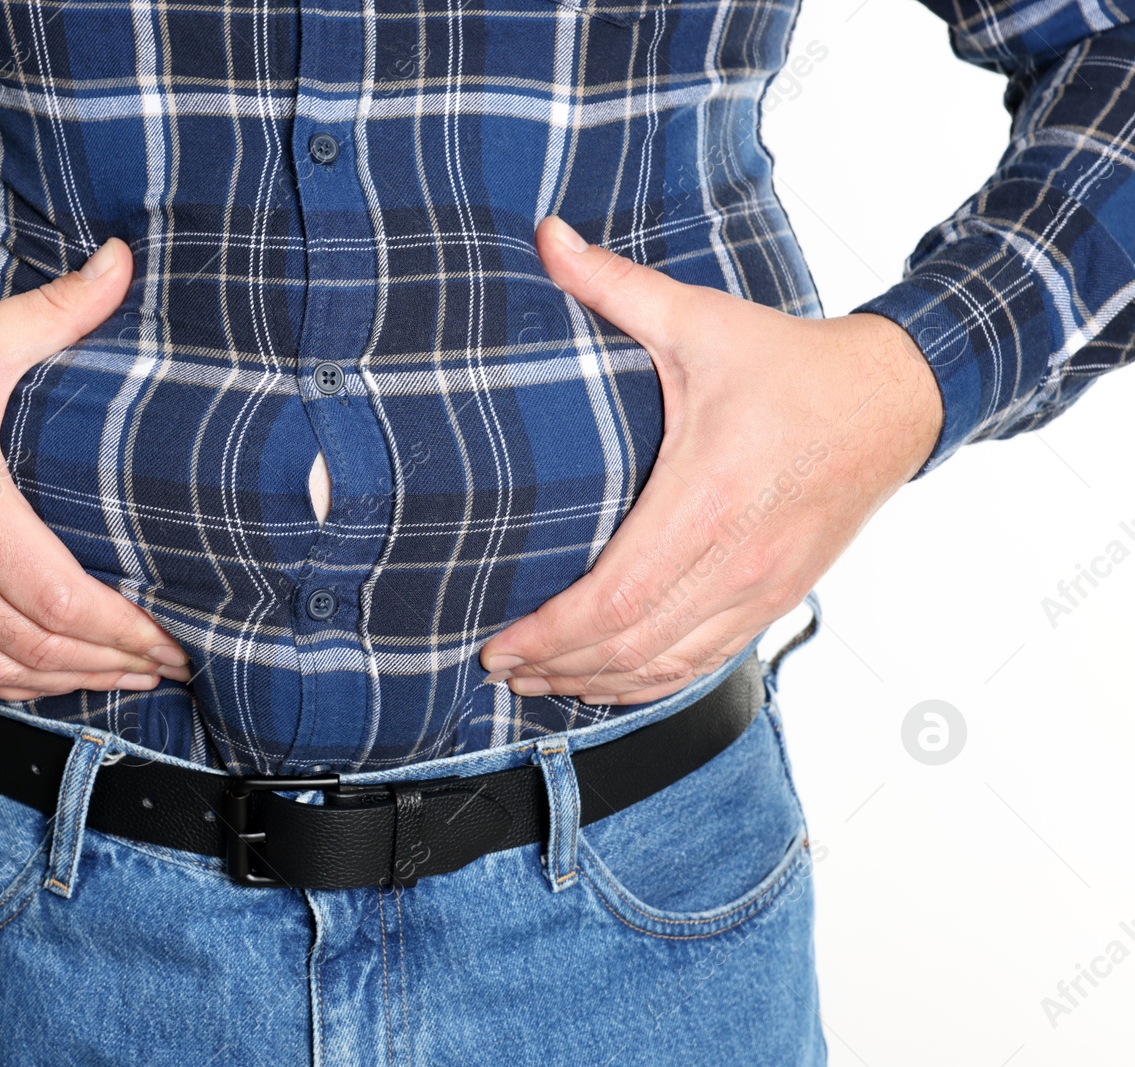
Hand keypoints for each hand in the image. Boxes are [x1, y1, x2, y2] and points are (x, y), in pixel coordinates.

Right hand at [0, 239, 190, 700]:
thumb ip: (59, 308)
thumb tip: (122, 260)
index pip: (59, 599)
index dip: (123, 631)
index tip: (170, 639)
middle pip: (41, 646)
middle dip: (115, 663)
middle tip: (171, 664)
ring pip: (3, 668)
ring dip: (72, 682)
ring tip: (128, 678)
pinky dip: (17, 680)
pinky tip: (56, 675)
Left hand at [478, 216, 941, 704]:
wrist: (893, 400)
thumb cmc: (789, 365)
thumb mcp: (700, 320)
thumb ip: (614, 286)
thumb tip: (544, 235)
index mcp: (708, 496)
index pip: (615, 597)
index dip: (551, 633)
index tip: (500, 642)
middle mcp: (736, 558)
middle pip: (631, 647)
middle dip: (557, 667)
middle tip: (499, 667)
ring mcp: (761, 589)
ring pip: (667, 667)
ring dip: (597, 684)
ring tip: (540, 683)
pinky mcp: (776, 599)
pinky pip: (705, 663)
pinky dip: (650, 684)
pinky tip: (608, 683)